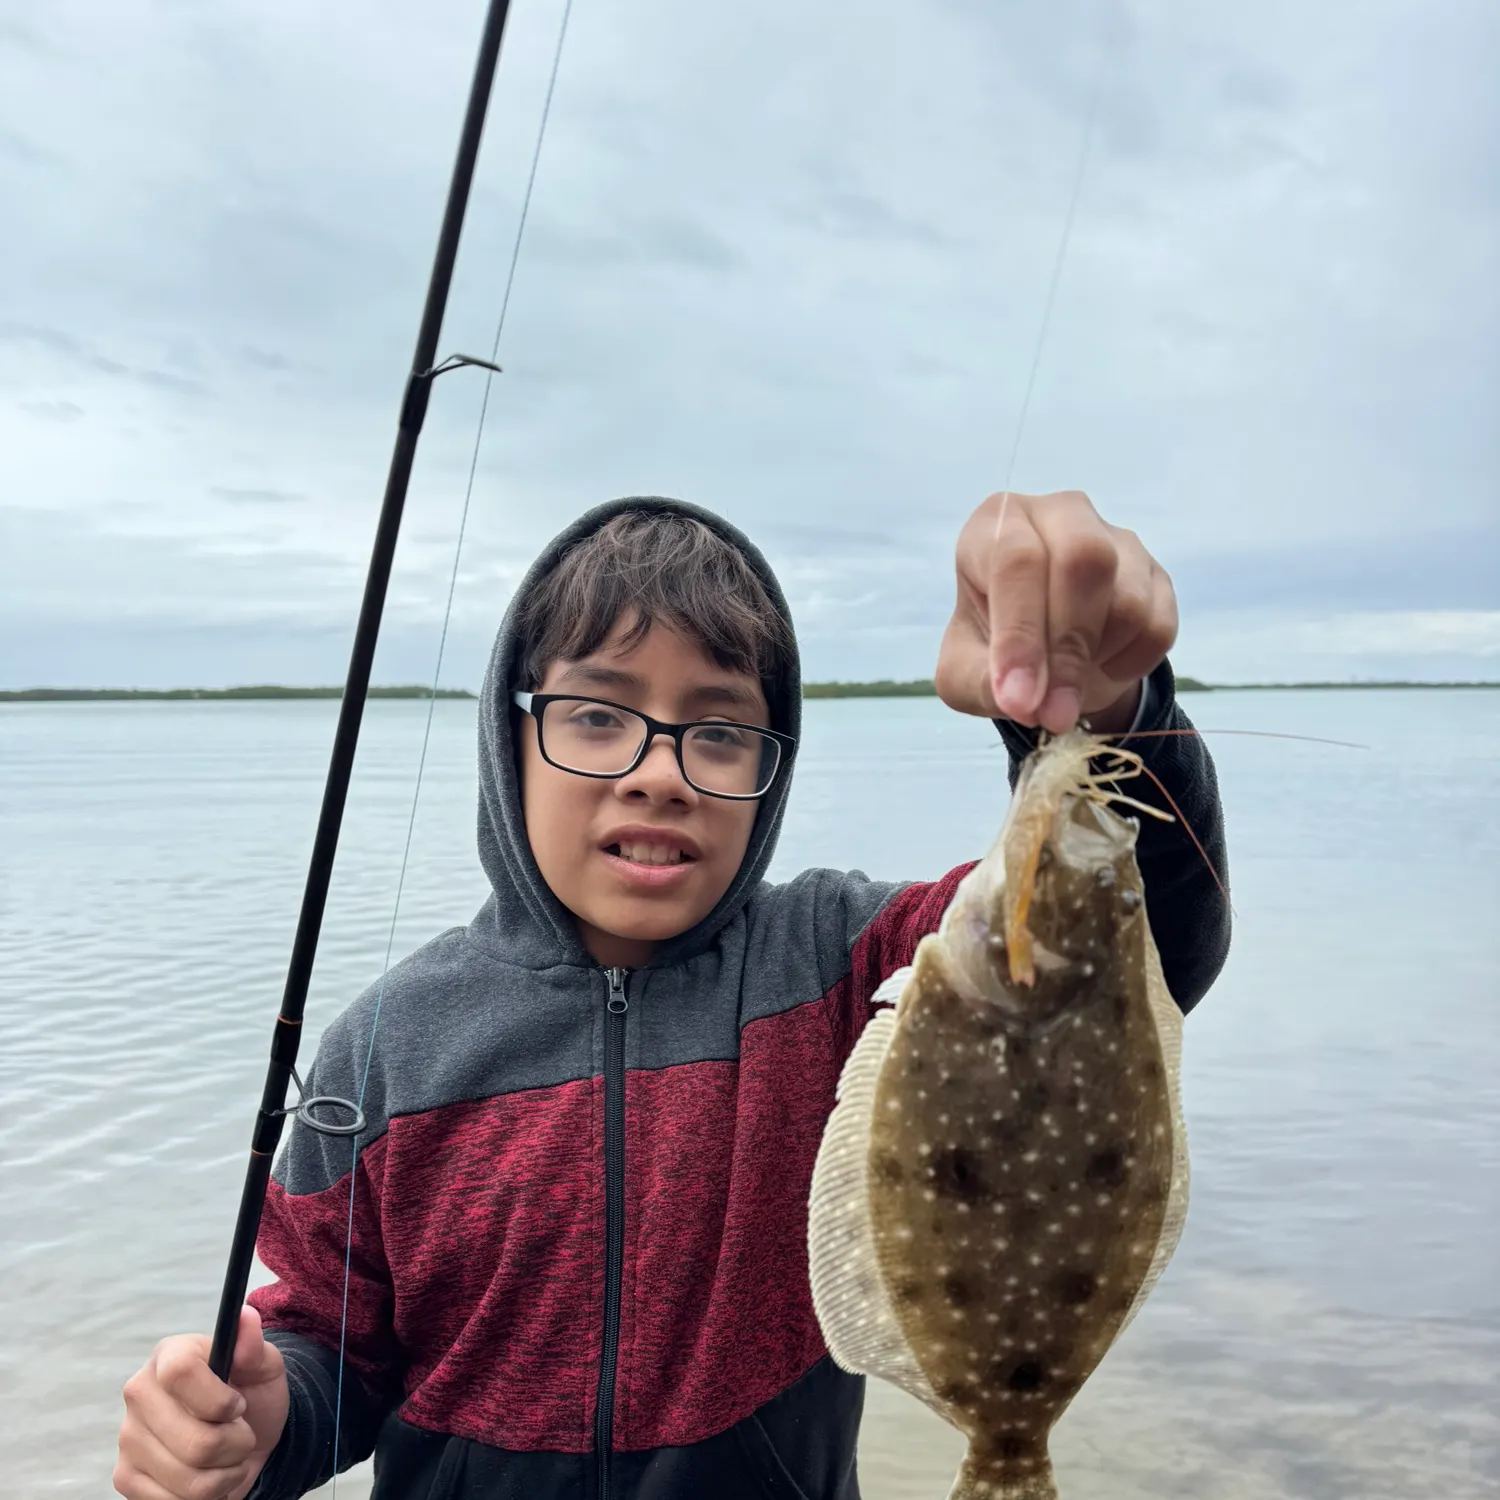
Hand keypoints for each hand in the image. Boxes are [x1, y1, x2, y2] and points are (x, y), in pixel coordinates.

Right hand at [115, 1306, 287, 1499]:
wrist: (244, 1438)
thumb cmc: (252, 1396)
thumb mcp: (265, 1368)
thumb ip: (255, 1347)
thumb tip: (246, 1316)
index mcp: (169, 1356)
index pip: (180, 1374)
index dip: (218, 1399)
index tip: (238, 1406)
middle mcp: (139, 1394)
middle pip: (194, 1440)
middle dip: (235, 1444)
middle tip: (242, 1433)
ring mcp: (127, 1438)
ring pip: (188, 1477)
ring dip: (225, 1473)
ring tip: (229, 1455)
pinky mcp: (125, 1477)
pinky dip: (206, 1494)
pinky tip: (208, 1475)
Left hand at [935, 489, 1177, 735]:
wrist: (1045, 656)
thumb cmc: (991, 649)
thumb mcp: (963, 674)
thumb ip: (983, 683)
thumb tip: (1025, 702)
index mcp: (997, 524)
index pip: (1016, 560)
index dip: (1021, 633)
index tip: (1020, 699)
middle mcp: (1059, 514)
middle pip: (1083, 560)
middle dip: (1068, 648)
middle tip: (1054, 712)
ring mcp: (1115, 538)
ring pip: (1127, 598)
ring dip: (1098, 657)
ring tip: (1068, 677)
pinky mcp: (1155, 574)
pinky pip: (1159, 624)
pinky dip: (1132, 663)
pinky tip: (1102, 665)